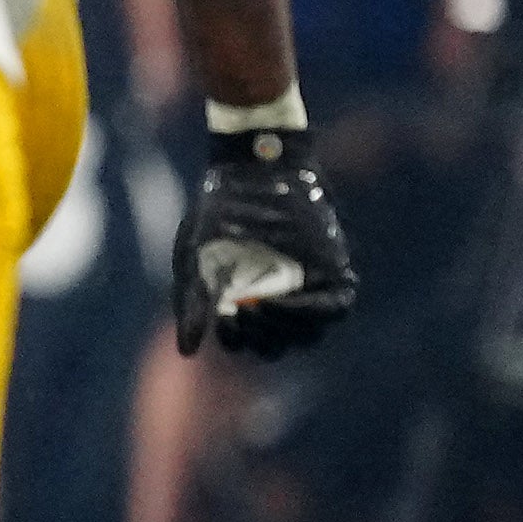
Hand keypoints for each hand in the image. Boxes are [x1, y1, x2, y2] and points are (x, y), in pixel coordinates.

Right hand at [169, 129, 359, 356]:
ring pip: (309, 333)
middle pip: (278, 344)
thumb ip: (191, 305)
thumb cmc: (218, 212)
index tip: (226, 321)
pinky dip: (312, 312)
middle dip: (261, 339)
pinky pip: (335, 308)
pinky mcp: (333, 270)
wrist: (254, 169)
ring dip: (286, 330)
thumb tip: (187, 352)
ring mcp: (309, 286)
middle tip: (245, 314)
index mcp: (245, 299)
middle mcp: (280, 298)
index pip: (245, 340)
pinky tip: (287, 301)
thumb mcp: (194, 259)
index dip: (236, 340)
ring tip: (262, 309)